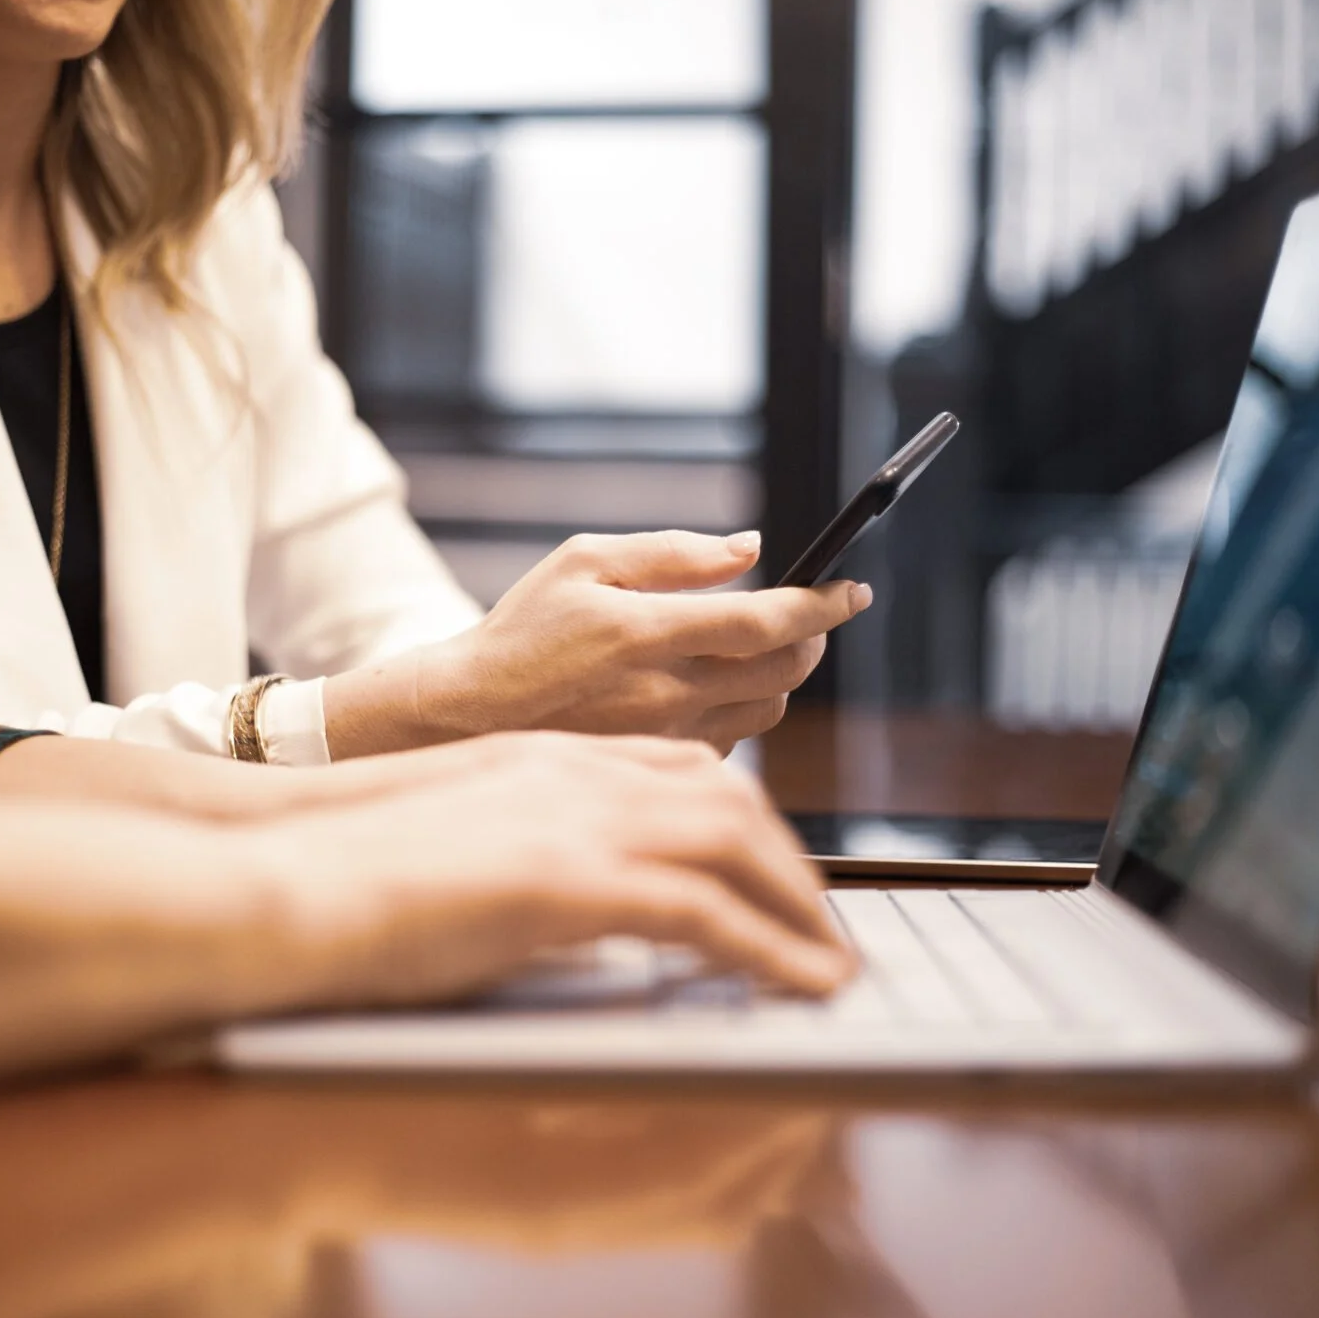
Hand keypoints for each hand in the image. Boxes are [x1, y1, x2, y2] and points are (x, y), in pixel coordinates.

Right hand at [239, 736, 856, 1011]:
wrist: (284, 873)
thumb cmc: (344, 868)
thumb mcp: (453, 837)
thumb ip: (519, 847)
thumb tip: (560, 898)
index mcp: (546, 758)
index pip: (682, 767)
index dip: (744, 816)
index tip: (773, 866)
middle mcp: (576, 772)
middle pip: (728, 797)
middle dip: (790, 863)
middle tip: (821, 925)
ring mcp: (577, 820)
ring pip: (739, 844)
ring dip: (799, 908)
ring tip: (831, 965)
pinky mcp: (571, 881)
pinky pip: (710, 913)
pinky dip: (773, 950)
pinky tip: (805, 987)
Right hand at [326, 531, 871, 757]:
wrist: (464, 718)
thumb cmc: (521, 632)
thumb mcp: (582, 562)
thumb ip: (672, 553)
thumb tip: (750, 549)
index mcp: (646, 634)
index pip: (766, 623)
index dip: (822, 606)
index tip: (854, 591)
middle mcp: (664, 694)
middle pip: (783, 671)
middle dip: (810, 637)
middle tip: (806, 614)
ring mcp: (665, 739)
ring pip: (766, 711)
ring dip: (779, 675)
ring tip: (755, 646)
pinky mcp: (660, 768)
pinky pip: (732, 740)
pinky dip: (741, 708)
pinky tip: (708, 685)